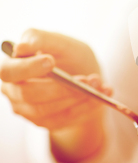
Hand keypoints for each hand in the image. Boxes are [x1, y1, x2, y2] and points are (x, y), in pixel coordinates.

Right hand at [0, 29, 111, 162]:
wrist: (87, 77)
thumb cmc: (70, 57)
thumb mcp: (62, 43)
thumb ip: (42, 39)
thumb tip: (21, 46)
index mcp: (13, 67)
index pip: (9, 72)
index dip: (27, 68)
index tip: (50, 62)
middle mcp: (14, 91)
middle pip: (29, 95)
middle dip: (62, 87)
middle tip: (88, 79)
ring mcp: (29, 110)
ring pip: (48, 110)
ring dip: (78, 96)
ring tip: (100, 83)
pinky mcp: (47, 122)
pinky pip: (66, 118)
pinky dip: (88, 105)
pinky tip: (103, 93)